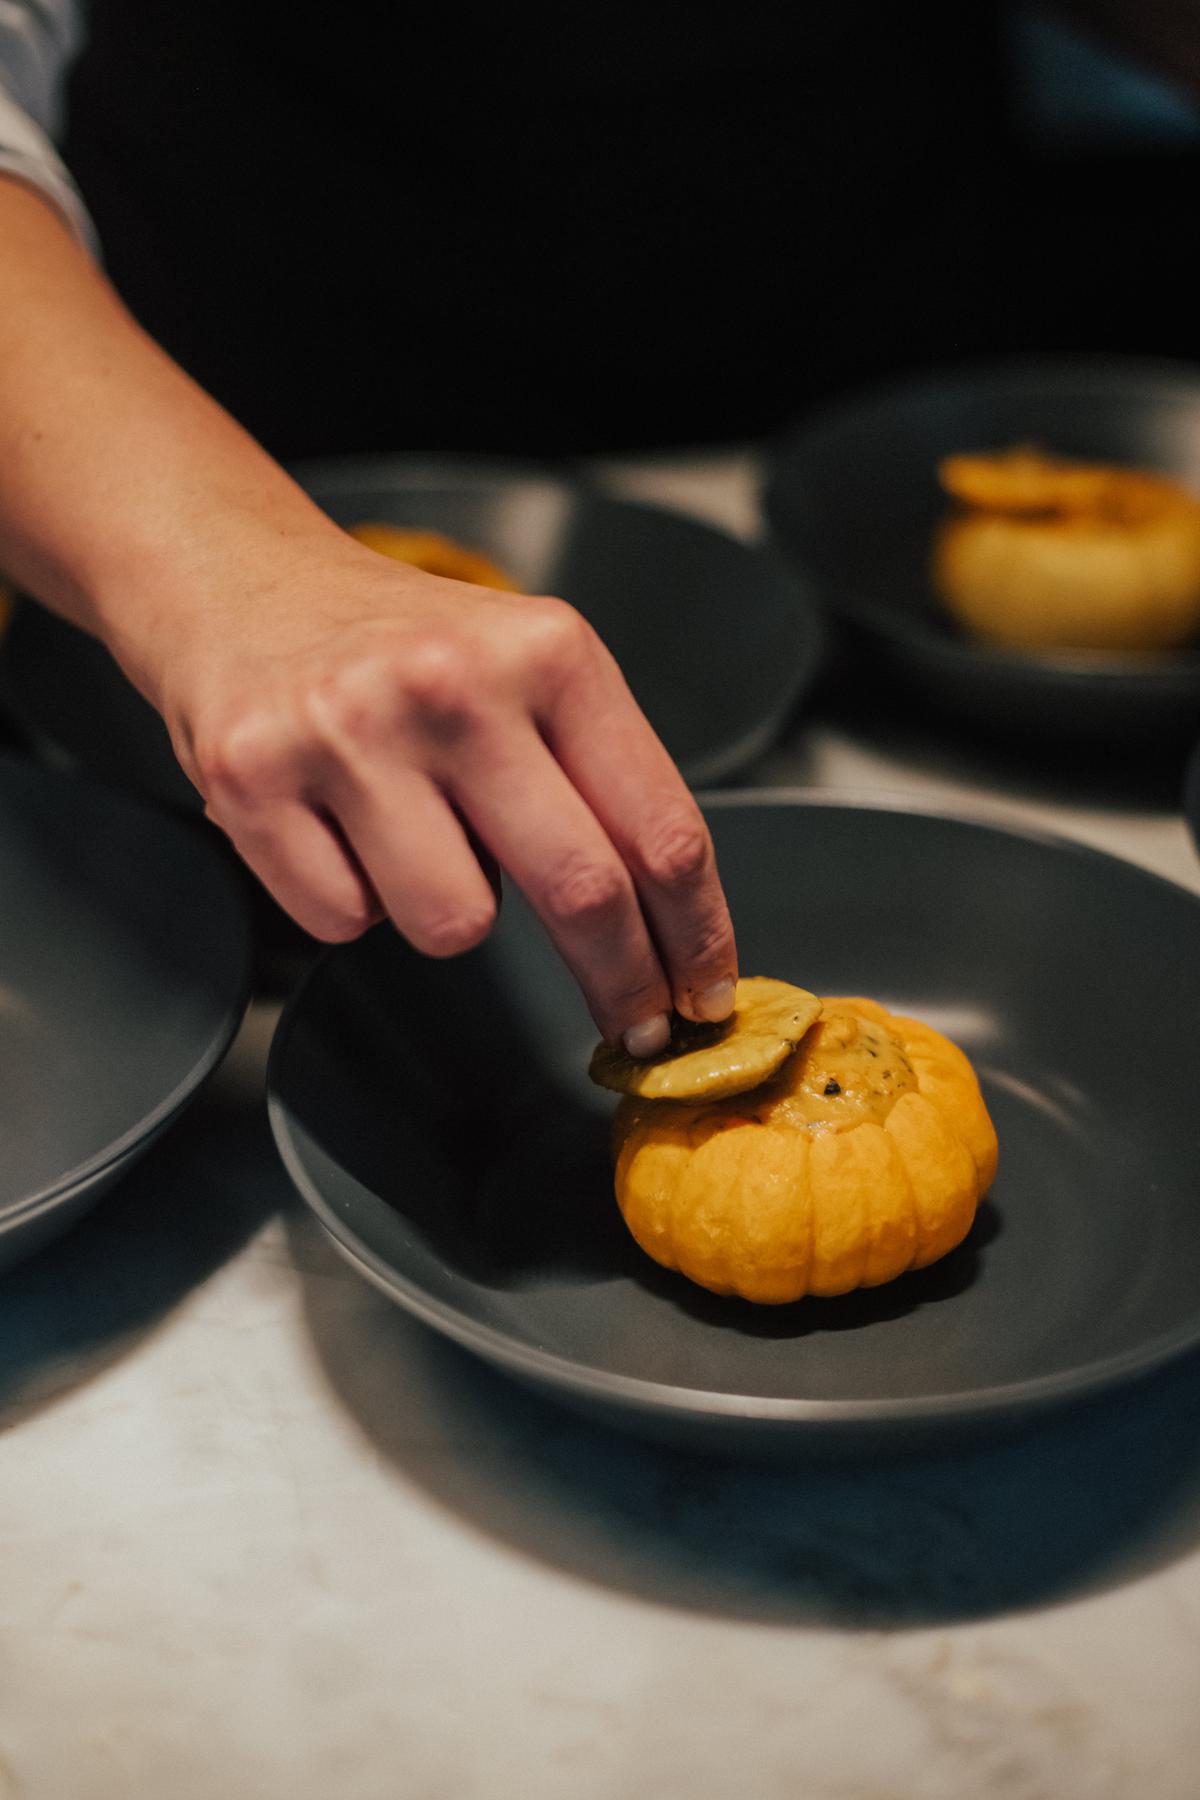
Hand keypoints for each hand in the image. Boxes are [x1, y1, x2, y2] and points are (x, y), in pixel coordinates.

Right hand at [157, 531, 738, 1052]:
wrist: (242, 581)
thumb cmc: (404, 645)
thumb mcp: (528, 668)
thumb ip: (599, 777)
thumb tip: (664, 930)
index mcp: (548, 652)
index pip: (661, 828)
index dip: (697, 935)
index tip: (703, 993)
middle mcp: (453, 686)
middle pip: (583, 892)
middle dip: (622, 983)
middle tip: (636, 1026)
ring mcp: (349, 733)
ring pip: (455, 926)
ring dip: (447, 911)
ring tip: (415, 835)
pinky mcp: (254, 780)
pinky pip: (344, 922)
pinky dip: (350, 899)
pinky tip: (340, 829)